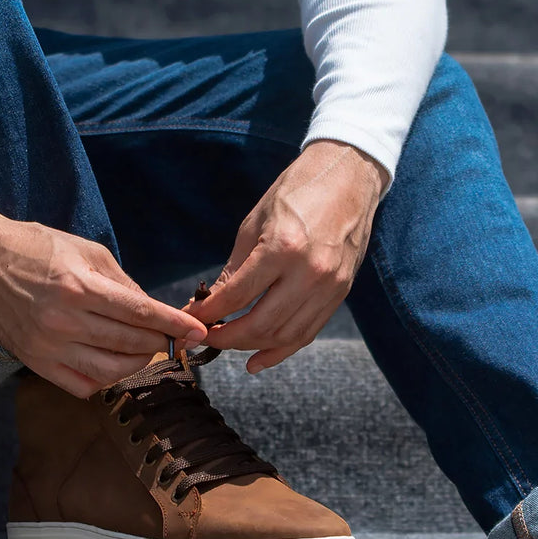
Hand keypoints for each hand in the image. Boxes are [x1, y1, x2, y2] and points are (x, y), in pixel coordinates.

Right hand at [0, 206, 207, 396]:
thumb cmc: (39, 248)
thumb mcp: (88, 252)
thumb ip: (125, 284)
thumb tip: (155, 310)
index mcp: (80, 288)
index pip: (141, 313)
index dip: (175, 325)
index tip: (198, 332)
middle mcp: (64, 321)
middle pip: (130, 345)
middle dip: (160, 342)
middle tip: (169, 336)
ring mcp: (47, 346)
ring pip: (111, 371)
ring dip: (137, 364)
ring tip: (143, 350)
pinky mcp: (35, 362)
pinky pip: (81, 386)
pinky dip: (105, 380)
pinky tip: (111, 363)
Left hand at [187, 139, 387, 372]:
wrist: (348, 179)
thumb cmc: (296, 192)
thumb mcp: (254, 222)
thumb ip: (236, 269)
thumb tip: (211, 304)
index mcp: (283, 247)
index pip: (237, 296)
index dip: (208, 314)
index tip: (189, 320)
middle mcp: (310, 272)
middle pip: (261, 324)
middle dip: (226, 337)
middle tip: (204, 337)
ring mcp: (329, 286)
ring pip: (285, 335)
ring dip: (251, 346)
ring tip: (227, 344)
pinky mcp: (340, 293)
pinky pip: (308, 332)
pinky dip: (282, 350)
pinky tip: (258, 360)